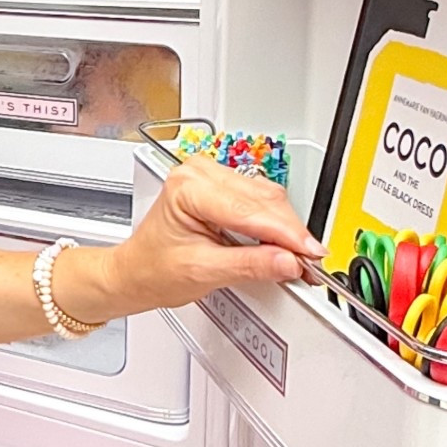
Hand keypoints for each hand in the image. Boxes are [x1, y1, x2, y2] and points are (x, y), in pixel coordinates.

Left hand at [95, 157, 324, 319]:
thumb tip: (288, 261)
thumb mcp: (202, 272)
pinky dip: (276, 223)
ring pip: (268, 197)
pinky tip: (283, 244)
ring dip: (287, 228)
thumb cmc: (153, 269)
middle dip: (291, 233)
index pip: (250, 210)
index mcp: (188, 187)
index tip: (309, 256)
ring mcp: (212, 176)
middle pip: (265, 199)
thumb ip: (249, 265)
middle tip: (310, 263)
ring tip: (298, 257)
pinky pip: (261, 199)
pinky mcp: (223, 186)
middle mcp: (200, 173)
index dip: (286, 235)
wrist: (136, 272)